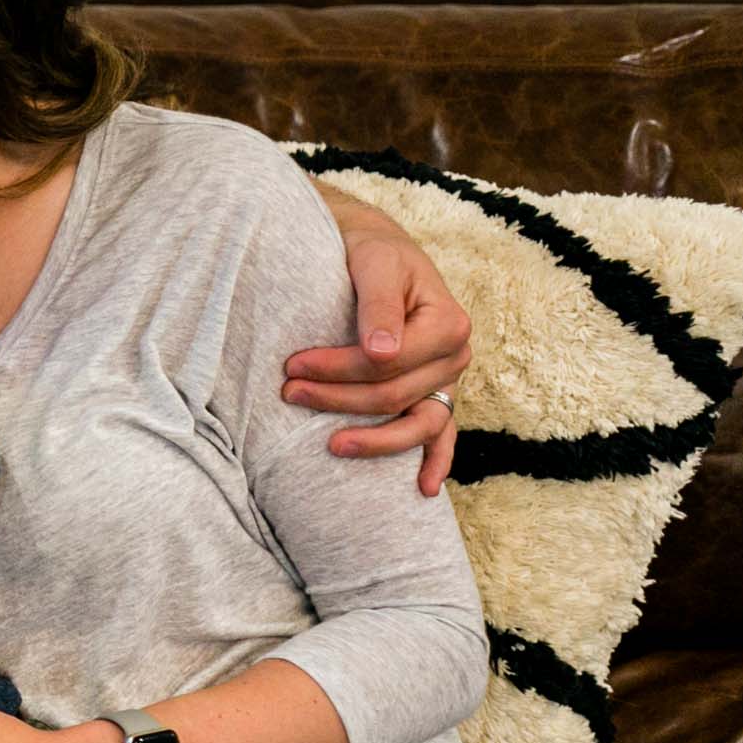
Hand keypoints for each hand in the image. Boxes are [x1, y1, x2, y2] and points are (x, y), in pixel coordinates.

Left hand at [284, 212, 472, 495]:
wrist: (378, 253)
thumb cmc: (372, 255)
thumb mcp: (374, 264)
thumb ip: (378, 305)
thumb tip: (380, 352)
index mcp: (449, 324)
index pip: (389, 362)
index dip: (338, 368)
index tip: (290, 365)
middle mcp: (455, 357)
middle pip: (393, 395)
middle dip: (337, 399)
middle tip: (287, 392)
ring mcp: (447, 382)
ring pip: (415, 425)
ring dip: (373, 441)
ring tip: (330, 446)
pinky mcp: (435, 395)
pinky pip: (441, 435)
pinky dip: (434, 462)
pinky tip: (421, 489)